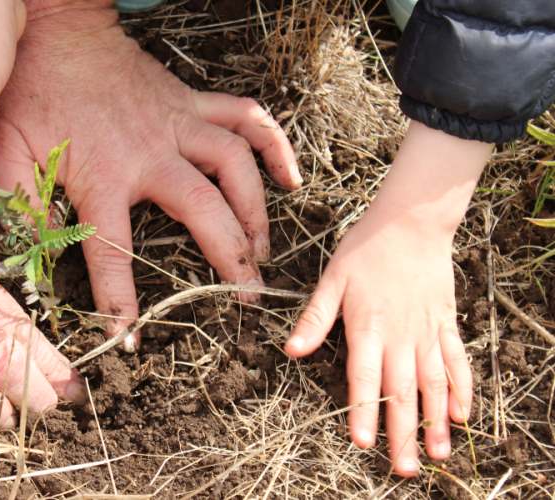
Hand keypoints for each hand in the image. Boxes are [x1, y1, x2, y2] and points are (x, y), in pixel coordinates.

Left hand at [0, 3, 300, 346]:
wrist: (53, 30)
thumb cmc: (27, 92)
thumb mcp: (5, 149)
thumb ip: (17, 202)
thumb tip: (25, 254)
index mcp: (101, 174)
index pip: (112, 250)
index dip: (119, 300)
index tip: (130, 337)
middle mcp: (148, 152)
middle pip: (203, 209)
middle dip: (231, 257)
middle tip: (248, 297)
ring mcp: (176, 123)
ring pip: (235, 166)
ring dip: (256, 210)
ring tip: (264, 250)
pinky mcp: (188, 102)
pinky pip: (245, 117)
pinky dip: (274, 144)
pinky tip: (290, 178)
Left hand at [285, 123, 492, 475]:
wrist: (411, 222)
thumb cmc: (364, 250)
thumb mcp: (331, 280)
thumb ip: (314, 318)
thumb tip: (290, 350)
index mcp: (367, 326)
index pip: (364, 377)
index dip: (363, 410)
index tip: (362, 442)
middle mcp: (400, 335)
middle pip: (402, 390)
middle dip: (402, 432)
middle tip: (404, 469)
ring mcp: (427, 331)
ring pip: (434, 383)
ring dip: (435, 421)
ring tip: (437, 454)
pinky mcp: (445, 324)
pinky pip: (456, 361)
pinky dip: (461, 389)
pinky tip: (462, 416)